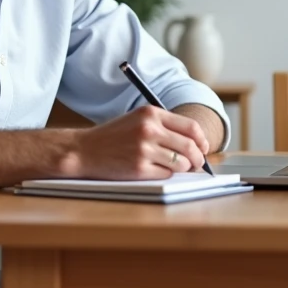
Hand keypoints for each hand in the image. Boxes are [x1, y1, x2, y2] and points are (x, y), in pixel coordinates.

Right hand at [71, 105, 210, 179]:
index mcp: (150, 114)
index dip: (202, 140)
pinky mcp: (139, 168)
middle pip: (190, 146)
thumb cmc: (113, 136)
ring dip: (183, 168)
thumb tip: (195, 143)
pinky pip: (166, 174)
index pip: (190, 127)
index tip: (203, 148)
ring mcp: (144, 149)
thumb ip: (164, 126)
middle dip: (198, 158)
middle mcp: (149, 129)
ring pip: (181, 163)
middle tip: (197, 164)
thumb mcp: (137, 120)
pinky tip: (156, 170)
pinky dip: (166, 174)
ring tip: (176, 167)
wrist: (84, 150)